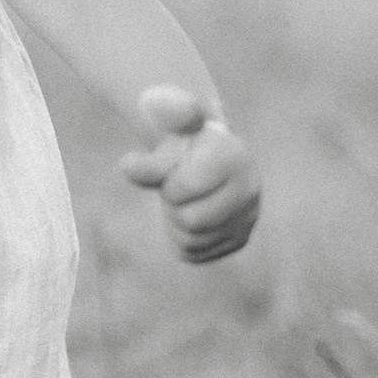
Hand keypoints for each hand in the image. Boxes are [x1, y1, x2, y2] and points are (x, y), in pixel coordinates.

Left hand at [118, 85, 258, 262]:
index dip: (165, 179)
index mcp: (235, 155)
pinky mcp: (237, 240)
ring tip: (183, 196)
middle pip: (190, 220)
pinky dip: (178, 236)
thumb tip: (127, 168)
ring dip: (173, 218)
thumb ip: (143, 141)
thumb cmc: (180, 135)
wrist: (198, 150)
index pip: (184, 188)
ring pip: (191, 238)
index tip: (173, 164)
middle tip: (176, 183)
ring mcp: (248, 218)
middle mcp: (250, 189)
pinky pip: (192, 252)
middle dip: (171, 201)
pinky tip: (187, 212)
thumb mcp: (165, 124)